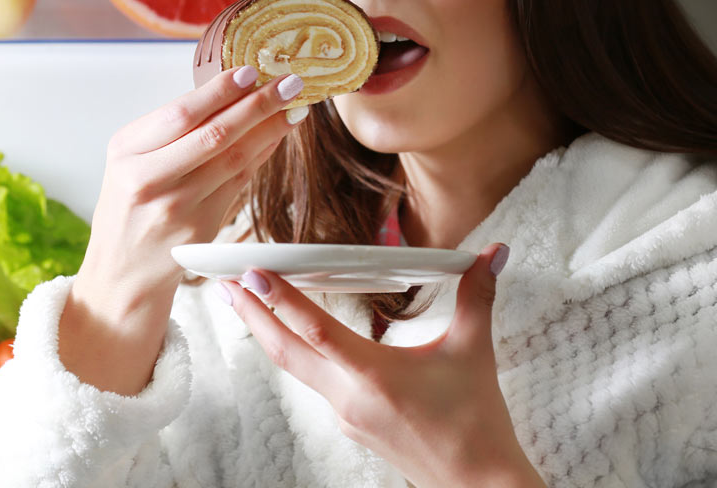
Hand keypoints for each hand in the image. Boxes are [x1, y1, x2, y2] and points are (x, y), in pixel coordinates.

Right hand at [60, 66, 306, 393]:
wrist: (121, 274)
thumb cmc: (130, 206)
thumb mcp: (132, 161)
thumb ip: (172, 131)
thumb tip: (234, 91)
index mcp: (126, 152)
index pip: (180, 114)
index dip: (219, 92)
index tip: (251, 71)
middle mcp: (149, 180)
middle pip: (214, 134)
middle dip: (259, 104)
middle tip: (292, 82)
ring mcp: (177, 209)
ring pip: (235, 160)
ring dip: (271, 130)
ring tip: (295, 107)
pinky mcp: (201, 230)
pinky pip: (240, 183)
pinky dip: (262, 156)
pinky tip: (278, 136)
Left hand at [219, 244, 545, 487]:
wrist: (478, 485)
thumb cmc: (476, 423)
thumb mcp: (474, 351)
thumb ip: (478, 295)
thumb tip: (494, 251)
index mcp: (372, 376)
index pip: (315, 329)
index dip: (280, 299)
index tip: (251, 273)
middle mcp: (349, 397)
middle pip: (286, 351)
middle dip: (251, 315)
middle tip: (222, 284)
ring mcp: (346, 415)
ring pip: (296, 369)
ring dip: (268, 334)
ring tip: (247, 305)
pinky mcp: (352, 425)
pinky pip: (316, 383)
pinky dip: (297, 354)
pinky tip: (296, 339)